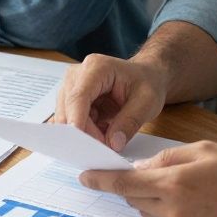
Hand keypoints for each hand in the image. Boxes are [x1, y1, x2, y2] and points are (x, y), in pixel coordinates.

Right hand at [53, 53, 169, 150]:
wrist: (146, 76)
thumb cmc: (147, 82)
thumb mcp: (148, 102)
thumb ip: (130, 122)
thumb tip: (113, 144)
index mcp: (96, 67)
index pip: (79, 96)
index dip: (78, 120)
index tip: (83, 145)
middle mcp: (77, 75)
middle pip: (69, 109)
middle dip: (85, 132)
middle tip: (106, 149)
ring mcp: (72, 87)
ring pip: (68, 119)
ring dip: (86, 133)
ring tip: (110, 137)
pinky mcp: (71, 100)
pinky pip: (72, 122)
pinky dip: (86, 132)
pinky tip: (103, 131)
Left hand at [80, 141, 216, 216]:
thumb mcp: (205, 150)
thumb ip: (168, 157)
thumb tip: (142, 168)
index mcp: (175, 182)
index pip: (125, 183)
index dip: (101, 179)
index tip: (85, 176)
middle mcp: (173, 210)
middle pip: (134, 198)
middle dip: (137, 185)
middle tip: (153, 175)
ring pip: (148, 213)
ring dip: (153, 200)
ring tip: (184, 189)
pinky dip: (168, 215)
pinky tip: (194, 205)